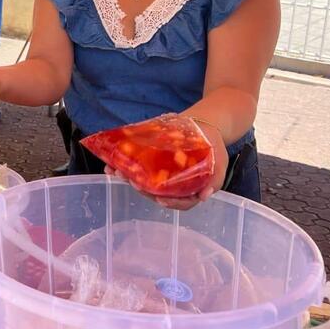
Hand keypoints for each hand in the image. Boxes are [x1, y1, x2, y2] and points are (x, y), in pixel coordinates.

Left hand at [104, 125, 228, 210]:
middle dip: (142, 188)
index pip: (180, 202)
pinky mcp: (151, 163)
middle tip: (131, 179)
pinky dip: (123, 168)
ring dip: (128, 178)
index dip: (170, 202)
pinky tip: (110, 167)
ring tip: (117, 171)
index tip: (160, 198)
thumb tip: (205, 195)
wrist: (204, 126)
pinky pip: (137, 169)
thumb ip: (214, 180)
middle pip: (157, 193)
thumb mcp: (219, 163)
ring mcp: (160, 175)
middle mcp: (172, 186)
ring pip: (144, 182)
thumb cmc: (213, 147)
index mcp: (190, 190)